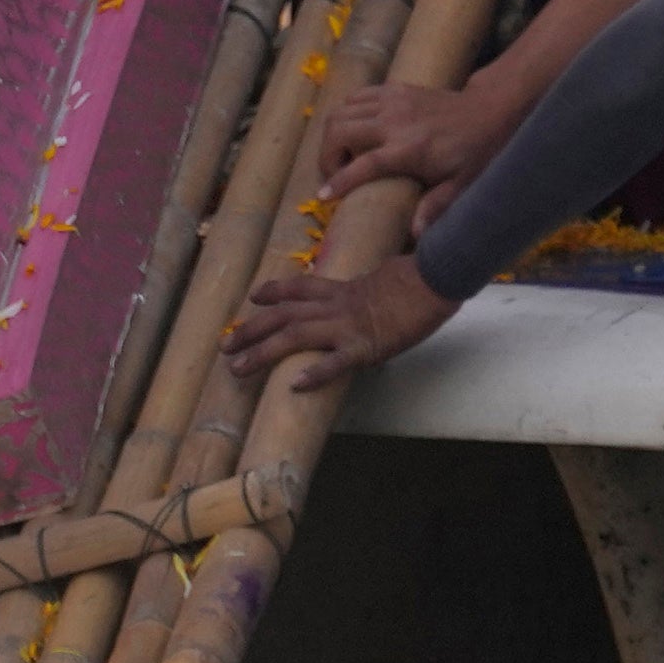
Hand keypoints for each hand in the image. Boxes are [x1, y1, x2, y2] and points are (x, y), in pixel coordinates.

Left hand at [226, 251, 452, 385]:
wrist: (438, 277)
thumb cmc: (422, 278)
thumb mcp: (388, 282)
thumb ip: (370, 294)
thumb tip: (370, 302)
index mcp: (343, 289)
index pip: (300, 287)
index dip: (275, 291)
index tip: (254, 296)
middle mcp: (336, 306)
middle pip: (283, 315)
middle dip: (251, 329)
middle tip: (226, 346)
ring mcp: (347, 326)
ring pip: (294, 336)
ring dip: (262, 352)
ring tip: (238, 368)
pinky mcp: (365, 346)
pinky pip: (335, 362)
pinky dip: (315, 373)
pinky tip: (294, 385)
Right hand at [315, 65, 521, 200]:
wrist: (491, 110)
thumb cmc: (477, 152)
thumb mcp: (461, 185)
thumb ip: (435, 208)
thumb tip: (414, 235)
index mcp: (410, 149)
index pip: (363, 165)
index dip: (339, 181)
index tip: (323, 196)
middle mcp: (395, 121)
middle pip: (340, 130)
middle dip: (327, 155)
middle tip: (334, 174)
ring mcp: (393, 100)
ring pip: (342, 110)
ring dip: (333, 133)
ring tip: (342, 154)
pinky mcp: (395, 89)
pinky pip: (357, 96)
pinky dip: (347, 112)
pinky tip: (355, 130)